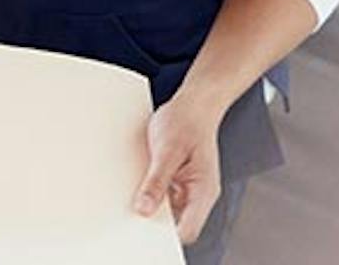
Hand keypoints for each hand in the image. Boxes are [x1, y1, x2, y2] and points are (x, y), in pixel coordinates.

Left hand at [134, 93, 226, 244]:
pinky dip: (150, 194)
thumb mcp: (168, 150)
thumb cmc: (187, 122)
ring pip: (167, 212)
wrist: (193, 104)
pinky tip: (139, 183)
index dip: (167, 234)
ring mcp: (187, 190)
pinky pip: (162, 197)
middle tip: (134, 210)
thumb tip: (145, 208)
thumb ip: (157, 180)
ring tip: (136, 191)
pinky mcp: (177, 183)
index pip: (188, 229)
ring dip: (151, 205)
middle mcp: (198, 194)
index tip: (145, 229)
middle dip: (155, 221)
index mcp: (204, 190)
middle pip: (176, 224)